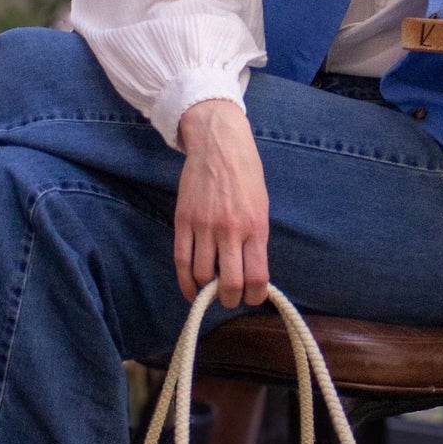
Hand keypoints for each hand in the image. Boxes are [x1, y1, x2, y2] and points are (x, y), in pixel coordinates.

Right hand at [174, 99, 269, 308]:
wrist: (219, 144)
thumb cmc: (246, 175)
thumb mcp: (261, 207)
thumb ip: (256, 240)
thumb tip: (252, 273)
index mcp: (256, 228)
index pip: (257, 277)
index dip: (255, 296)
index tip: (251, 297)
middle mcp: (231, 230)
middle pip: (229, 283)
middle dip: (229, 299)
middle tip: (228, 297)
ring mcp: (204, 226)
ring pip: (202, 275)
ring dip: (206, 291)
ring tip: (210, 289)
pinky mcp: (183, 221)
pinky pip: (181, 261)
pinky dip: (185, 282)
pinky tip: (191, 290)